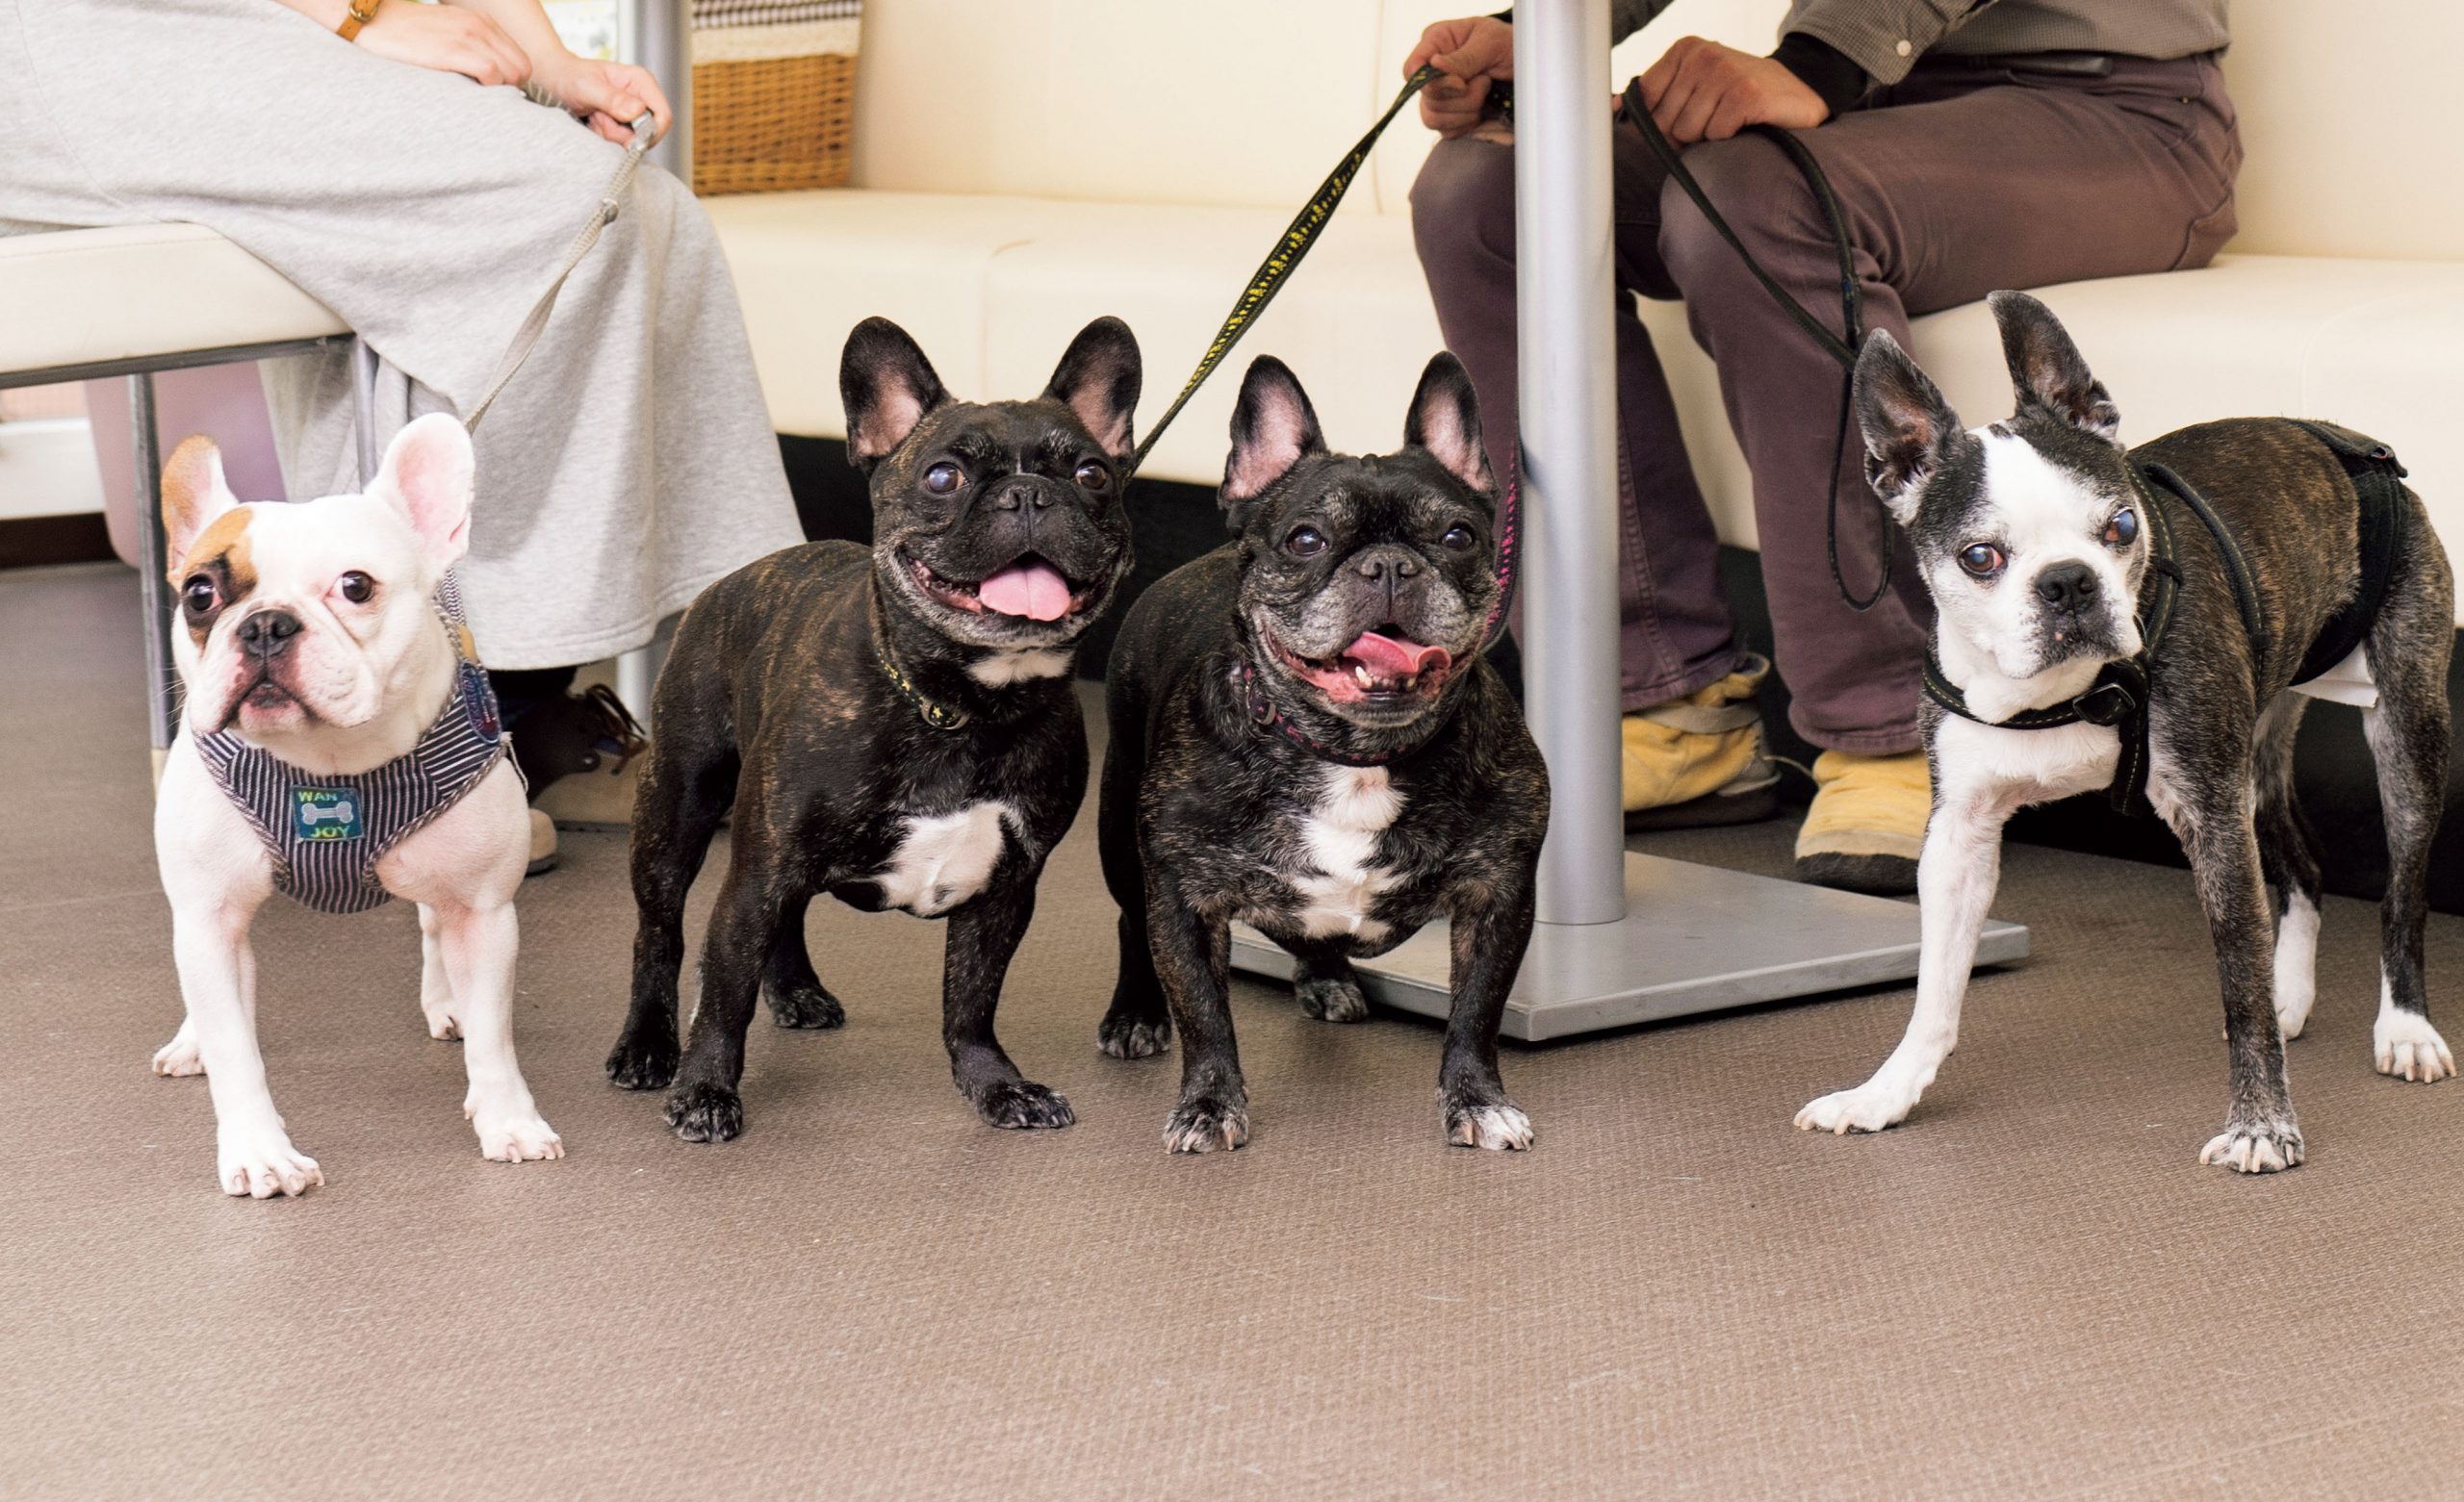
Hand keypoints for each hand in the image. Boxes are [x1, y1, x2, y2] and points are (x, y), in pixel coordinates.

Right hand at [355, 2, 533, 88]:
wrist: (370, 21)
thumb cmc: (406, 33)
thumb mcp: (447, 31)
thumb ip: (471, 46)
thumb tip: (489, 74)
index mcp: (480, 21)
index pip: (520, 58)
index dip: (511, 80)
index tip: (493, 91)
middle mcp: (479, 25)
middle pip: (521, 68)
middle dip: (510, 88)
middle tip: (485, 96)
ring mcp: (467, 36)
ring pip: (511, 72)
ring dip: (499, 90)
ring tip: (475, 95)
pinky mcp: (452, 50)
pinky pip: (491, 74)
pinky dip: (488, 88)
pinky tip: (468, 91)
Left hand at [529, 52, 673, 143]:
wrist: (551, 80)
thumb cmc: (567, 76)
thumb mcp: (587, 86)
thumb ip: (612, 99)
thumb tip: (638, 111)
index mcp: (641, 82)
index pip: (663, 117)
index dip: (649, 132)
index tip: (625, 137)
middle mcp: (641, 98)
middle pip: (648, 133)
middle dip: (622, 135)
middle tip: (598, 119)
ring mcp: (632, 113)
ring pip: (633, 141)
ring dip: (610, 136)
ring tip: (593, 118)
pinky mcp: (622, 125)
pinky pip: (621, 143)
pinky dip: (605, 138)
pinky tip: (593, 123)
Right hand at [1406, 16, 1513, 138]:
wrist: (1528, 67)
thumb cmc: (1509, 45)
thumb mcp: (1491, 43)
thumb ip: (1464, 58)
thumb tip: (1435, 65)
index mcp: (1436, 44)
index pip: (1412, 69)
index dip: (1431, 83)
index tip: (1461, 83)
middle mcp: (1432, 71)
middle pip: (1426, 99)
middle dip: (1461, 97)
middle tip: (1485, 81)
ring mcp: (1439, 96)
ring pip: (1433, 119)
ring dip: (1465, 112)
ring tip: (1485, 94)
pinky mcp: (1449, 116)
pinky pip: (1446, 132)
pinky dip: (1467, 125)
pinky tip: (1482, 111)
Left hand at [1634, 36, 1827, 145]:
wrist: (1797, 97)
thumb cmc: (1738, 97)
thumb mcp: (1694, 87)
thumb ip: (1654, 96)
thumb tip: (1609, 107)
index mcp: (1684, 49)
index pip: (1644, 100)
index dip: (1659, 122)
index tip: (1684, 117)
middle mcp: (1703, 55)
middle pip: (1663, 122)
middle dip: (1684, 134)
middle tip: (1714, 121)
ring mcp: (1725, 72)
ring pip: (1687, 132)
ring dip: (1708, 138)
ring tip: (1730, 121)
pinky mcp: (1745, 94)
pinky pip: (1715, 135)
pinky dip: (1729, 139)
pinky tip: (1745, 124)